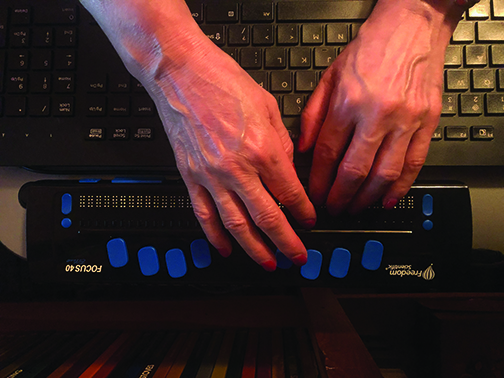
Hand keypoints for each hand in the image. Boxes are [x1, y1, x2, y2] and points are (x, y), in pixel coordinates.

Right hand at [80, 0, 315, 269]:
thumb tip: (288, 171)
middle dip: (286, 243)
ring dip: (254, 249)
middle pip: (267, 218)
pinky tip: (225, 249)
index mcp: (262, 149)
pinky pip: (203, 215)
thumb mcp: (269, 107)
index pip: (291, 194)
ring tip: (267, 262)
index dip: (304, 213)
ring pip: (236, 225)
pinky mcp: (190, 176)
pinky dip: (215, 237)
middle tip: (298, 257)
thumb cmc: (223, 82)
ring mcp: (210, 176)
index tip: (310, 221)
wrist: (181, 73)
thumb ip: (282, 145)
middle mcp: (237, 168)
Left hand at [299, 0, 454, 214]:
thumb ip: (312, 115)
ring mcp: (406, 120)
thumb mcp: (329, 76)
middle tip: (332, 210)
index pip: (326, 154)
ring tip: (355, 208)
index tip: (312, 195)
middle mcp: (376, 113)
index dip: (317, 181)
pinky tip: (387, 200)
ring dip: (366, 199)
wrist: (412, 25)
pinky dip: (401, 187)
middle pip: (353, 171)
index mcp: (348, 102)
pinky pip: (414, 164)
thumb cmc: (371, 48)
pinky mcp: (427, 122)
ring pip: (384, 174)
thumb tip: (303, 148)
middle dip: (339, 198)